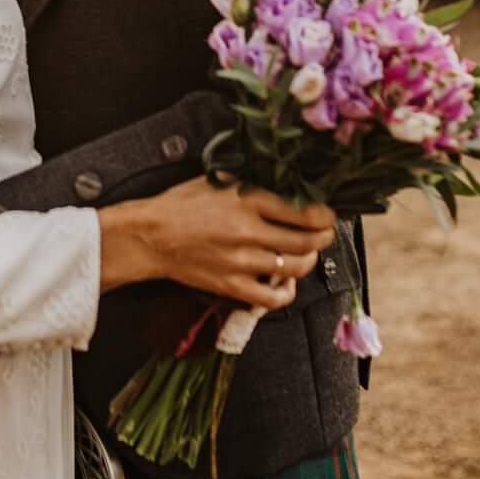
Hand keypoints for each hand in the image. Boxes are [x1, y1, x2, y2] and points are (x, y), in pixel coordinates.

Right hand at [98, 177, 334, 308]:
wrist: (151, 235)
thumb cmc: (182, 203)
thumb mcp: (218, 180)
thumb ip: (252, 183)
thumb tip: (286, 183)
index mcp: (247, 201)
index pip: (303, 211)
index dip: (325, 215)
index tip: (328, 214)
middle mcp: (248, 232)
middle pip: (306, 241)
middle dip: (324, 237)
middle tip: (325, 233)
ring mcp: (241, 262)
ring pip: (295, 268)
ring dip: (310, 260)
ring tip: (308, 253)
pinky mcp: (231, 286)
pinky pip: (272, 298)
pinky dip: (287, 292)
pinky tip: (288, 283)